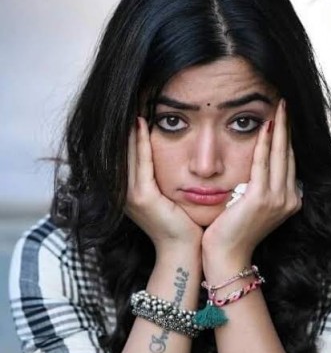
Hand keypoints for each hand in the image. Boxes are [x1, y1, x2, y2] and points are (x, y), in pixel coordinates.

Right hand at [125, 117, 202, 251]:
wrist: (184, 251)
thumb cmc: (184, 226)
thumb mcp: (171, 199)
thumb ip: (166, 180)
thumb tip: (179, 161)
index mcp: (133, 193)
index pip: (129, 157)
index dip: (130, 135)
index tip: (137, 110)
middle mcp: (126, 192)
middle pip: (124, 152)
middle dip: (127, 128)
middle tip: (132, 101)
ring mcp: (130, 195)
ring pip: (129, 154)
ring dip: (131, 130)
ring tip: (134, 106)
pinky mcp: (142, 197)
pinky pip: (141, 163)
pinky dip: (141, 143)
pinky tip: (142, 124)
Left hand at [202, 99, 301, 263]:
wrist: (226, 256)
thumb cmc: (232, 231)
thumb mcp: (250, 206)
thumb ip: (258, 188)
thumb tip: (255, 169)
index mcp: (288, 200)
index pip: (288, 162)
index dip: (286, 139)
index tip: (282, 118)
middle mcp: (289, 199)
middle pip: (289, 155)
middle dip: (287, 128)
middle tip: (284, 104)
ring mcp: (278, 200)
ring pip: (281, 155)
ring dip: (280, 129)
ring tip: (279, 107)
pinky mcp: (262, 199)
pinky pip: (264, 164)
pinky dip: (265, 143)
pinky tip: (265, 126)